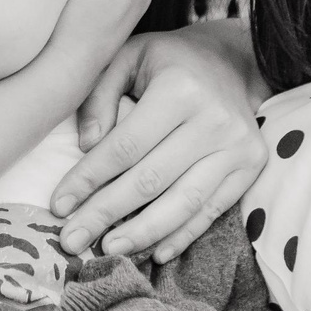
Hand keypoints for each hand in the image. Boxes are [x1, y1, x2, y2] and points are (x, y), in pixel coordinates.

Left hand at [52, 24, 265, 261]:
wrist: (232, 60)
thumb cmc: (168, 62)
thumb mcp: (127, 58)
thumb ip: (99, 95)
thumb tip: (87, 146)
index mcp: (179, 89)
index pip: (124, 147)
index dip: (88, 180)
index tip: (59, 206)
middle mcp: (214, 119)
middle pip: (149, 180)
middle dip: (105, 214)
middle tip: (71, 240)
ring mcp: (238, 146)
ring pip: (183, 203)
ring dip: (142, 233)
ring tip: (108, 249)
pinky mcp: (251, 166)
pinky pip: (212, 210)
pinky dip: (182, 235)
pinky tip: (154, 252)